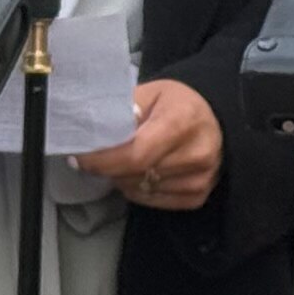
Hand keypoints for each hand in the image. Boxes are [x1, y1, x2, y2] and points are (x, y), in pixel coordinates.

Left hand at [76, 78, 222, 212]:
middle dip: (107, 168)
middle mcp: (197, 153)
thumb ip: (120, 112)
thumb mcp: (148, 93)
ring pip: (139, 190)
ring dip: (121, 178)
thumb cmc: (175, 103)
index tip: (79, 157)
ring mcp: (200, 179)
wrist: (214, 118)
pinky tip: (139, 172)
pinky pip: (151, 201)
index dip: (103, 160)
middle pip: (135, 174)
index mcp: (182, 121)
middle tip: (94, 157)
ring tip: (121, 160)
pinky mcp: (198, 197)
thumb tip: (88, 133)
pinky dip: (136, 188)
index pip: (136, 154)